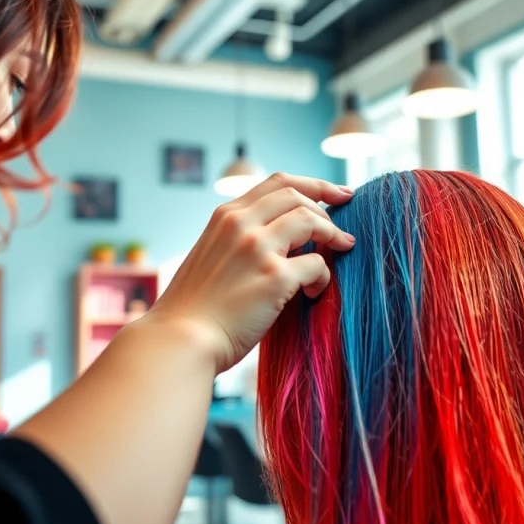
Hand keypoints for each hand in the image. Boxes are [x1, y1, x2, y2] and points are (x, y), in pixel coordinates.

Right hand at [148, 173, 354, 371]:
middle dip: (329, 205)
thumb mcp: (211, 256)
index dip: (313, 185)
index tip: (336, 193)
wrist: (180, 340)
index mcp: (225, 217)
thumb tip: (284, 240)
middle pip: (297, 195)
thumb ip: (239, 239)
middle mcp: (241, 224)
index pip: (277, 183)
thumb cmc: (195, 309)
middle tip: (343, 230)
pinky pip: (317, 264)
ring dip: (333, 234)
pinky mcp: (275, 277)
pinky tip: (313, 292)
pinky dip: (323, 277)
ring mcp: (258, 248)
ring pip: (312, 220)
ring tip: (341, 250)